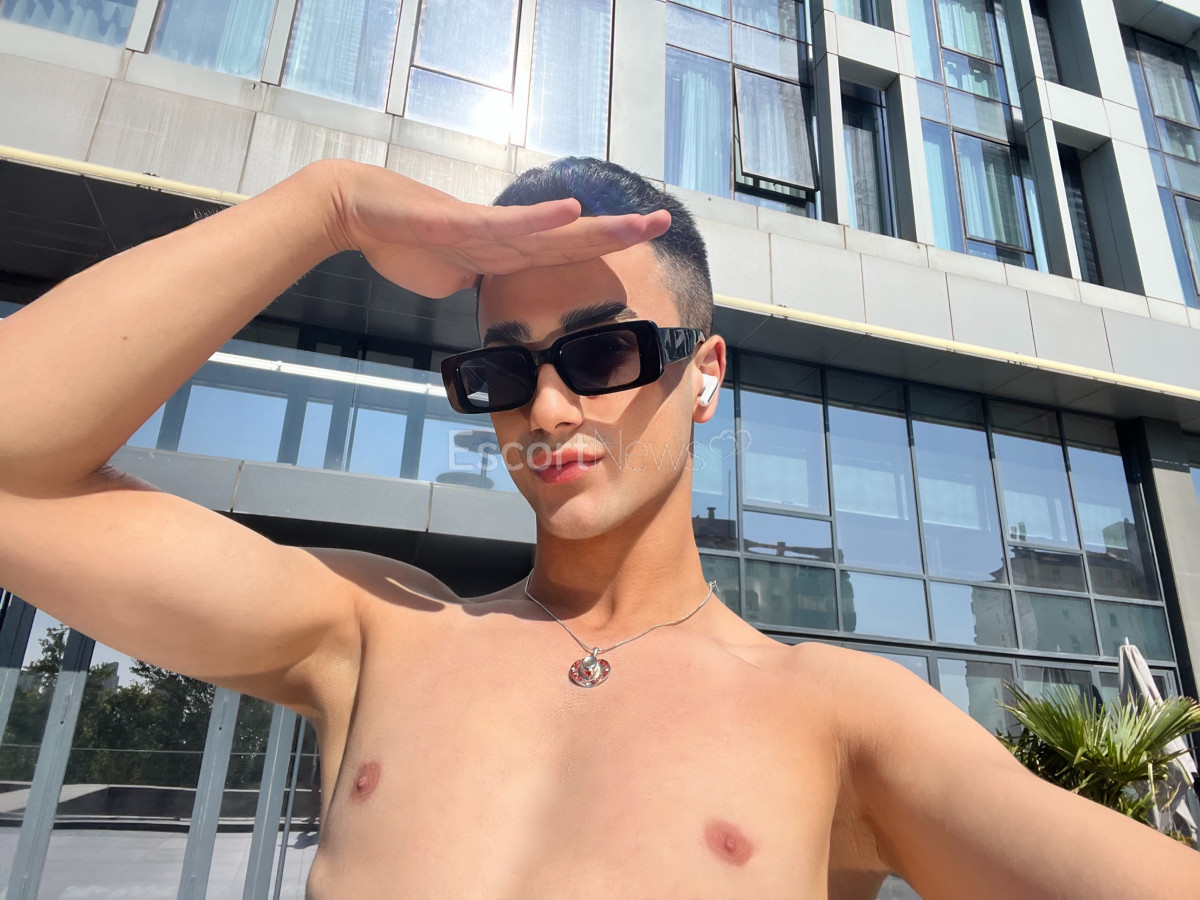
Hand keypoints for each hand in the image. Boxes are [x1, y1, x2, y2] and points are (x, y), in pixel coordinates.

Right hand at [318, 161, 672, 297]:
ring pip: (551, 230)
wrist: (359, 214)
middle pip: (574, 237)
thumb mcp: (456, 277)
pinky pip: (504, 225)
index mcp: (508, 252)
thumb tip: (499, 299)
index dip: (608, 250)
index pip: (569, 253)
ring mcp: (486, 229)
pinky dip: (537, 220)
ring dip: (597, 227)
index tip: (646, 246)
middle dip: (621, 232)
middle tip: (665, 221)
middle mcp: (507, 237)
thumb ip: (483, 284)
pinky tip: (571, 211)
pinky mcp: (459, 225)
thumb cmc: (405, 243)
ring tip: (640, 222)